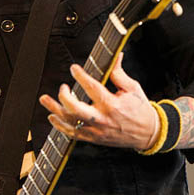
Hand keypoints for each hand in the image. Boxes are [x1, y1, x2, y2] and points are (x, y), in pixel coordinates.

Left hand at [39, 53, 159, 150]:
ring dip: (55, 111)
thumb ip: (119, 73)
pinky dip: (60, 126)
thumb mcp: (133, 88)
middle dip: (64, 97)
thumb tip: (115, 56)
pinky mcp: (94, 138)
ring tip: (45, 99)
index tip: (74, 68)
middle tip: (63, 87)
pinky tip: (52, 117)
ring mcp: (96, 131)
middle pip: (75, 109)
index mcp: (112, 104)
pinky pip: (72, 134)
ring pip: (69, 123)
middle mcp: (102, 119)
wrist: (148, 133)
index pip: (92, 88)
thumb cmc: (140, 110)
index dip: (80, 76)